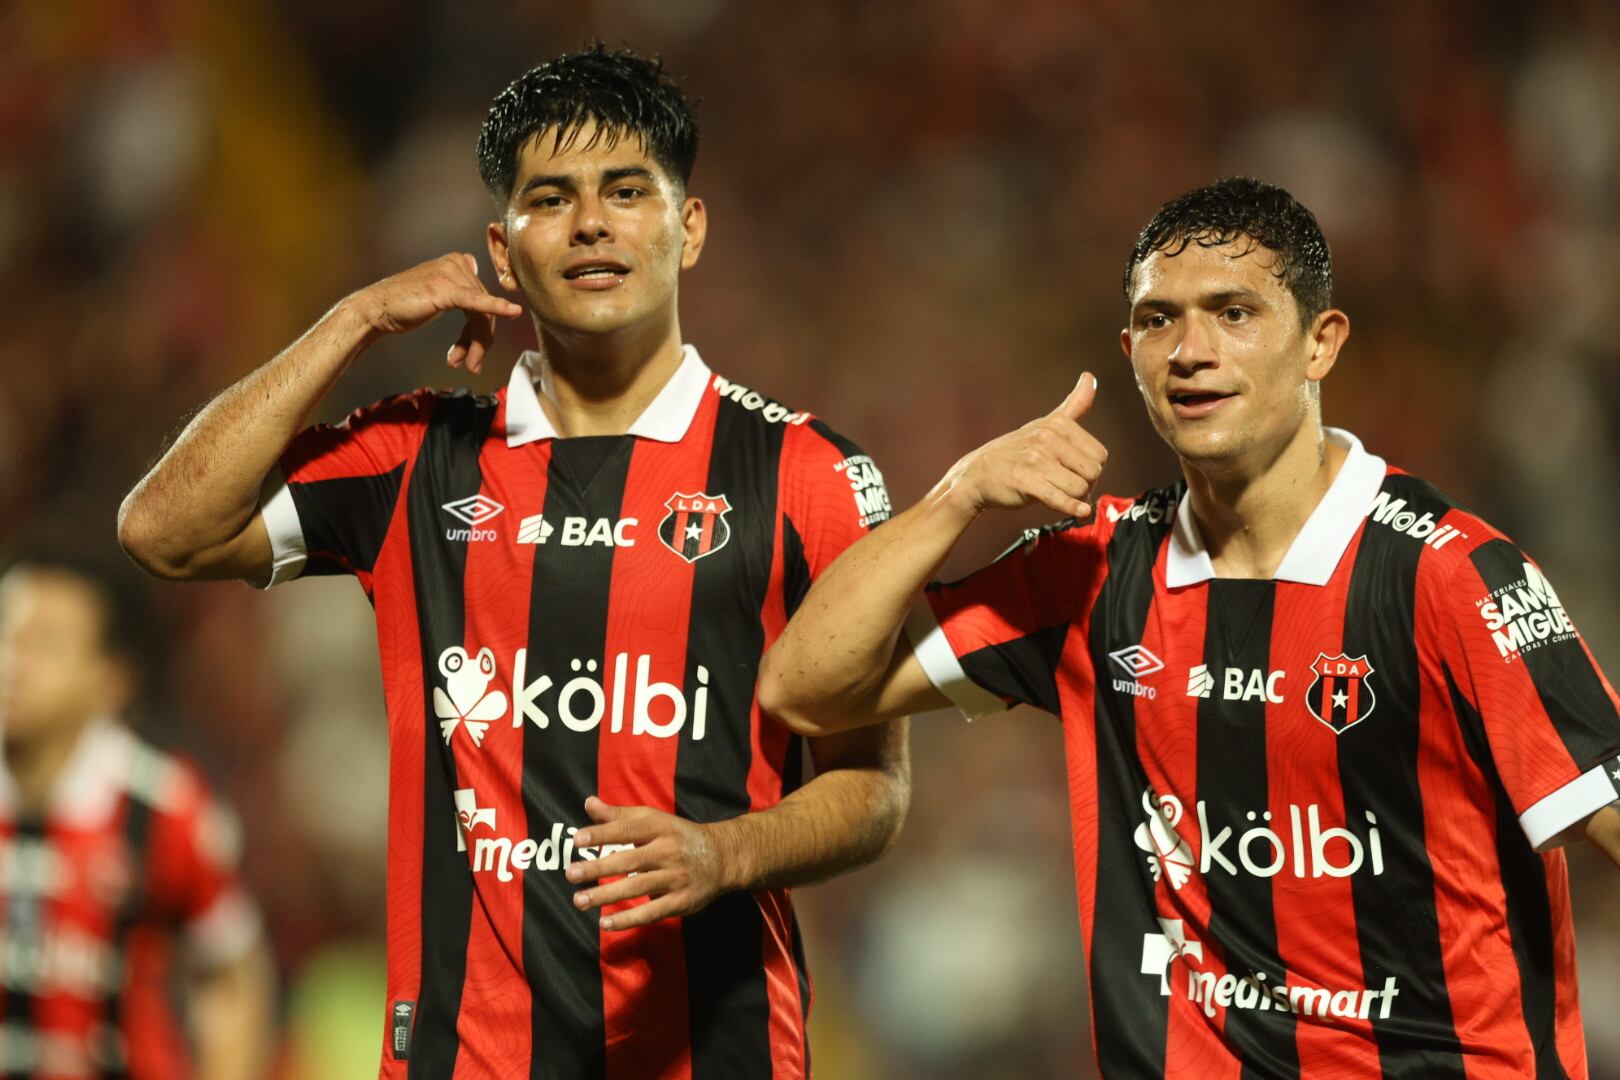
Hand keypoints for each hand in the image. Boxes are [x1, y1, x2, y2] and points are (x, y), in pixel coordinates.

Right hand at [351, 253, 523, 373]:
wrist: (376, 310)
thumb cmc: (403, 306)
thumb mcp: (439, 296)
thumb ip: (462, 294)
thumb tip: (480, 301)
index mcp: (458, 262)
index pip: (483, 299)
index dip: (478, 331)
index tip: (465, 352)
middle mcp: (458, 264)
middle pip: (484, 310)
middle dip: (478, 342)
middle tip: (470, 365)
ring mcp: (452, 275)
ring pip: (480, 316)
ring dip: (474, 345)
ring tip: (466, 364)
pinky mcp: (446, 289)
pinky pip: (477, 303)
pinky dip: (496, 308)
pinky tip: (513, 312)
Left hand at [565, 796, 731, 930]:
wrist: (723, 857)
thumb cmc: (679, 837)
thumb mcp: (653, 820)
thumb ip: (619, 816)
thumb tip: (588, 803)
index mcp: (660, 827)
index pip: (628, 829)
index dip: (602, 833)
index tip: (577, 839)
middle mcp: (668, 851)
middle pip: (629, 860)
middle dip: (598, 868)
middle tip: (570, 874)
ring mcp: (675, 877)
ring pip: (637, 887)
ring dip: (606, 895)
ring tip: (579, 901)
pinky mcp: (680, 901)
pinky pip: (651, 912)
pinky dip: (628, 919)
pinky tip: (605, 923)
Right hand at [943, 372, 1106, 518]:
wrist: (977, 475)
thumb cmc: (1016, 452)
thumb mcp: (1044, 424)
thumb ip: (1074, 404)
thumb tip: (1090, 377)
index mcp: (1057, 424)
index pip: (1099, 454)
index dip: (1089, 469)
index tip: (1073, 472)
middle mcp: (1048, 438)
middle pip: (1093, 472)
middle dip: (1085, 484)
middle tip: (1065, 486)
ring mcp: (1036, 459)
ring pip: (1081, 487)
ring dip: (1074, 498)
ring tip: (1057, 494)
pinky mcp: (1026, 482)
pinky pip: (1061, 498)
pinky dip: (1073, 508)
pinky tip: (1078, 512)